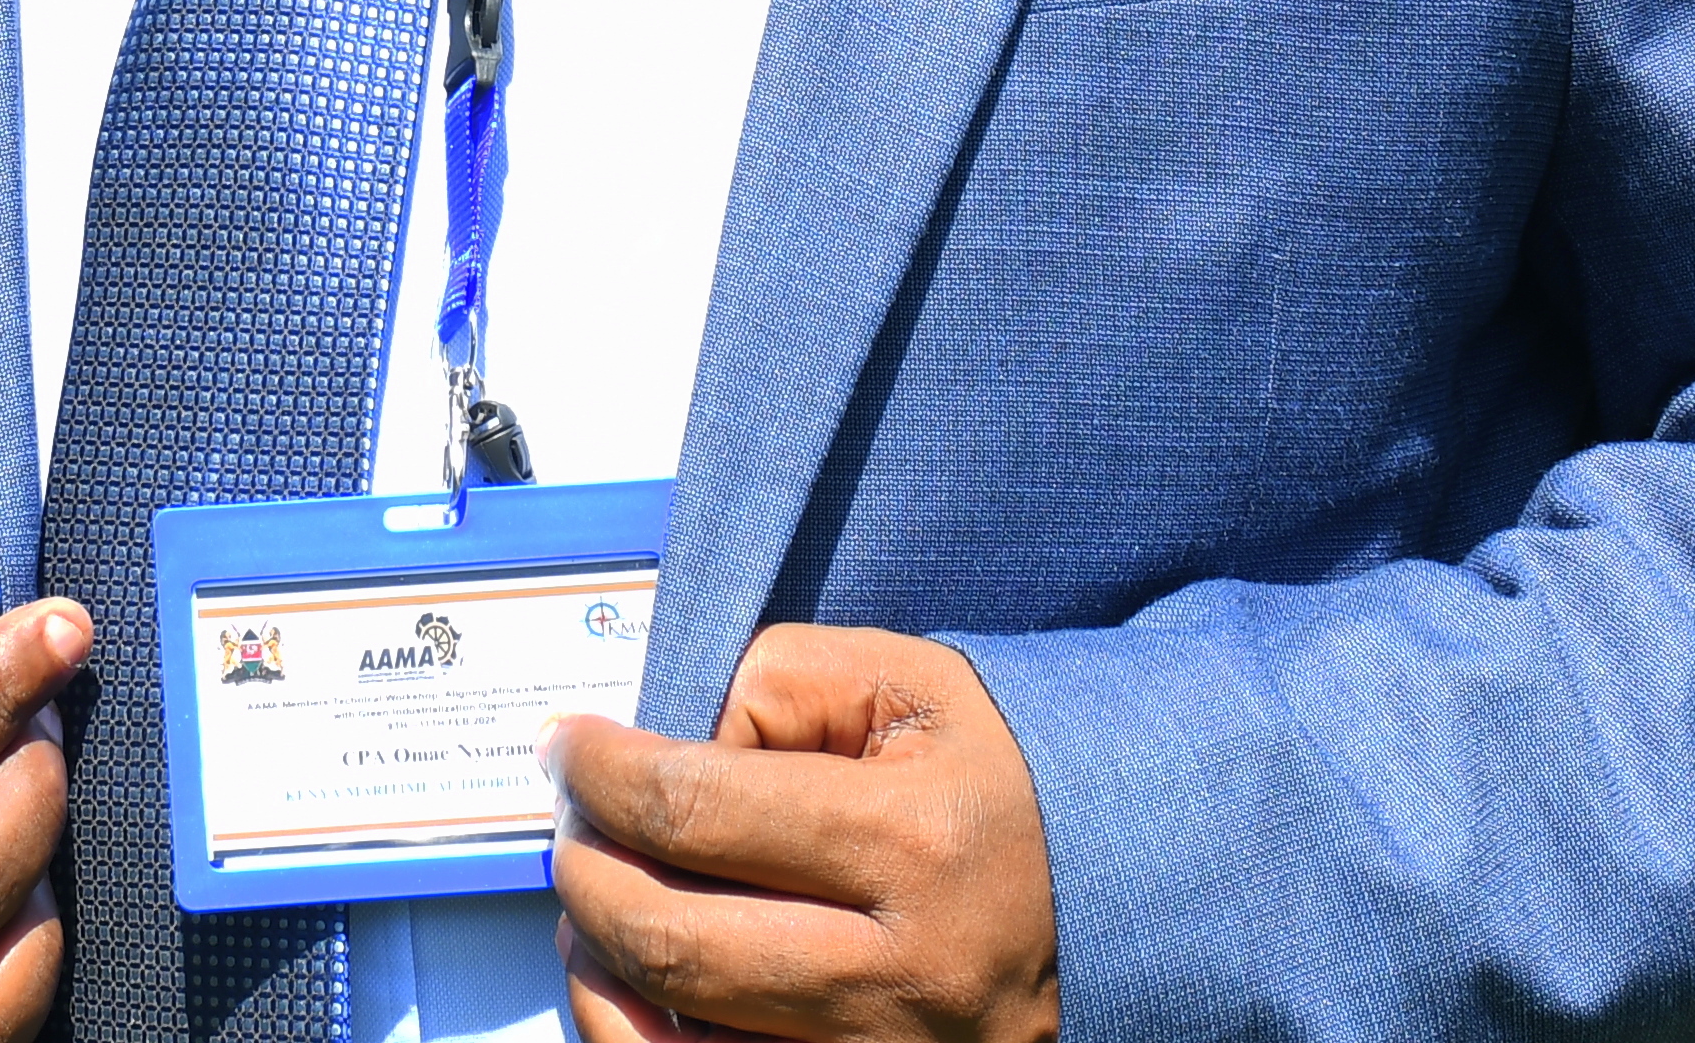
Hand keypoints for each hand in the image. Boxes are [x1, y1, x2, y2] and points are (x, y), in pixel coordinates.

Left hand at [550, 626, 1059, 1042]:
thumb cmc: (1008, 778)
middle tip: (570, 826)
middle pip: (672, 940)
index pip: (695, 807)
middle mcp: (904, 974)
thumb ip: (779, 686)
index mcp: (916, 844)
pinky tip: (635, 987)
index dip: (601, 772)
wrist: (1127, 892)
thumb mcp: (912, 686)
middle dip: (584, 873)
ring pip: (676, 1040)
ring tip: (595, 905)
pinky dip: (643, 1039)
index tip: (567, 748)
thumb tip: (669, 747)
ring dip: (599, 965)